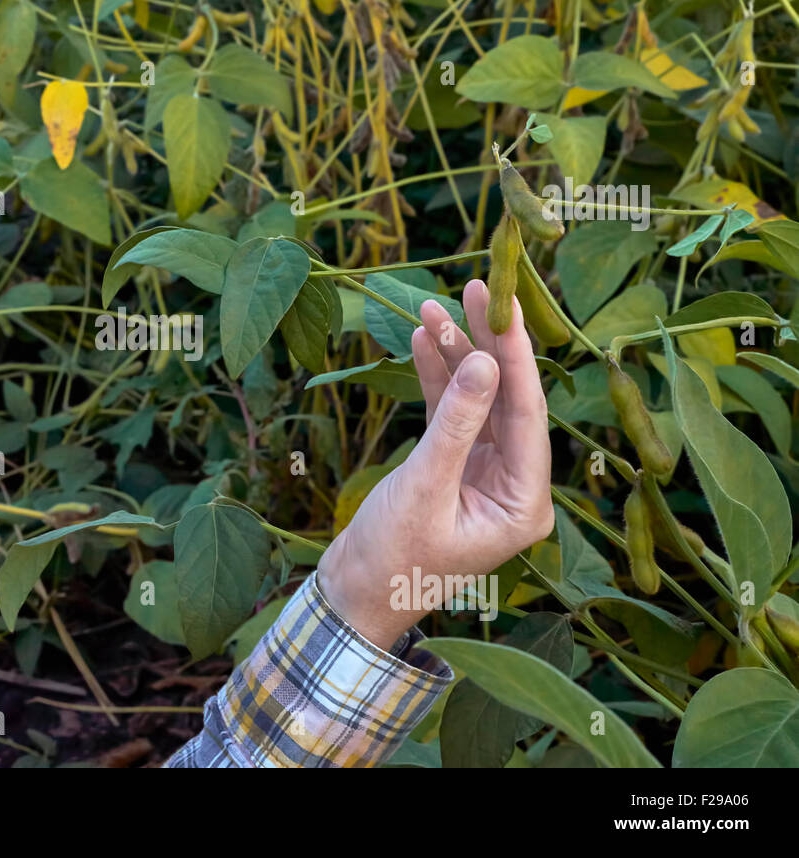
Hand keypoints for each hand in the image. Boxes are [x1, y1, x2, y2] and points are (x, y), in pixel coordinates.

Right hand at [317, 278, 555, 648]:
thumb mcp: (424, 487)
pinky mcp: (454, 465)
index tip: (503, 306)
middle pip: (507, 399)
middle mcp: (515, 485)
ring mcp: (485, 474)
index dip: (514, 356)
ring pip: (478, 399)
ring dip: (457, 355)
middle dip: (488, 345)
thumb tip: (484, 361)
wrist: (354, 593)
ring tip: (434, 308)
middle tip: (476, 288)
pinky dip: (437, 378)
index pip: (527, 415)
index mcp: (526, 503)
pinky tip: (424, 340)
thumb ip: (455, 423)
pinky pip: (451, 412)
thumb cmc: (393, 557)